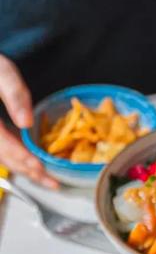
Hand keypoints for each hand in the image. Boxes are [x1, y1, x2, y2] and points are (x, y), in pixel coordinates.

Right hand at [0, 54, 57, 188]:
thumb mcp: (2, 71)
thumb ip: (14, 94)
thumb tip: (26, 123)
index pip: (1, 144)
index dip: (21, 157)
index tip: (41, 168)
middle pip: (2, 156)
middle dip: (27, 171)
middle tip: (52, 183)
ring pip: (1, 157)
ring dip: (23, 169)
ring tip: (47, 179)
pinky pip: (1, 150)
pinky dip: (17, 159)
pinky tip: (34, 163)